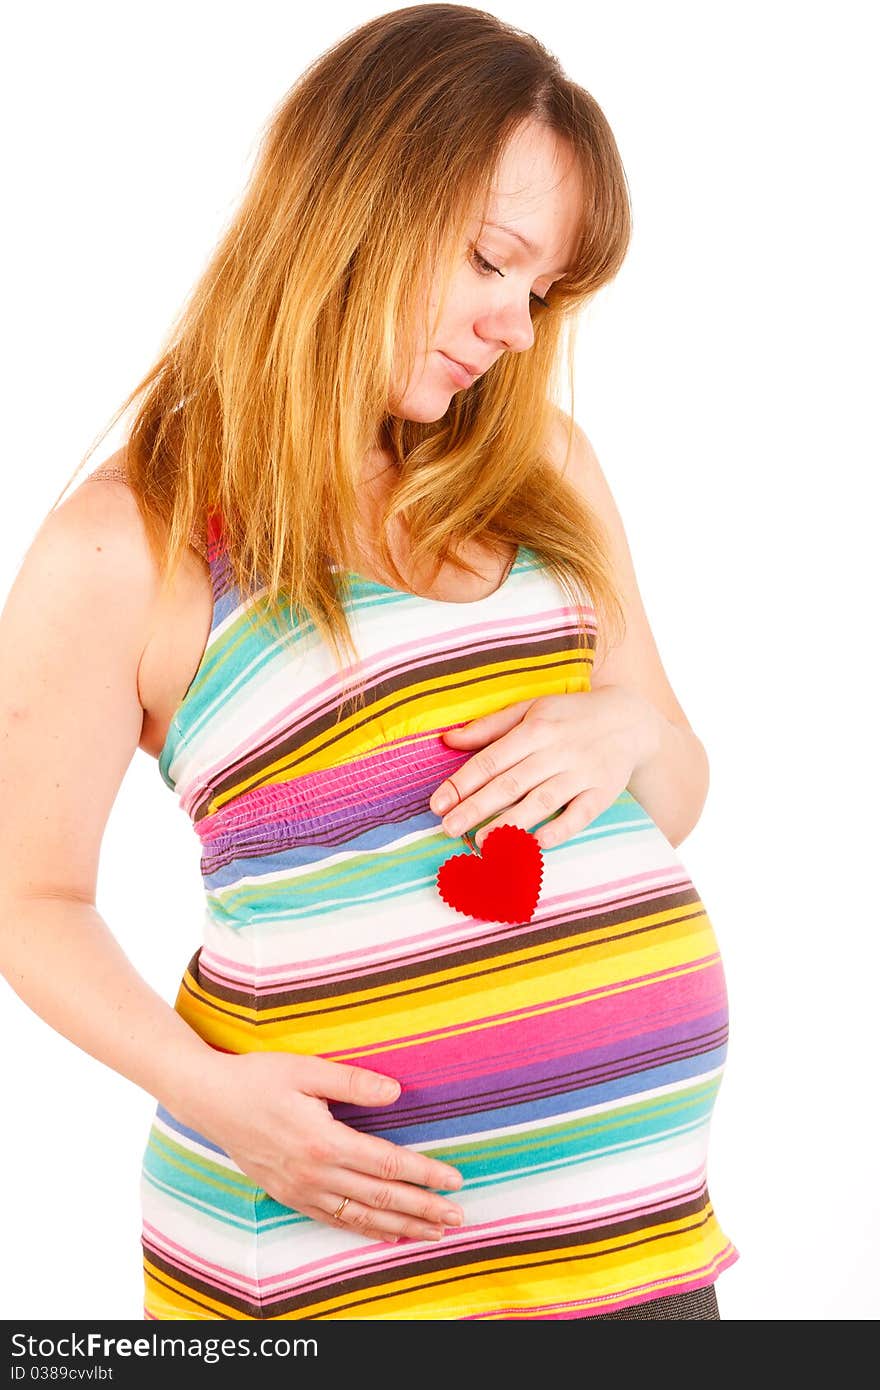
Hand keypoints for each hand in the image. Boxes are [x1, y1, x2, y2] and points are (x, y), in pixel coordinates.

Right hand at [174, 1051, 464, 1242]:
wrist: (209, 1100)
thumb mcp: (307, 1069)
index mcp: (323, 1141)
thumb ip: (353, 1082)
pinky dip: (364, 1230)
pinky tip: (385, 1233)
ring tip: (433, 1233)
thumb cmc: (259, 1078)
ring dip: (401, 1226)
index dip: (424, 1175)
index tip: (454, 1181)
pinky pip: (333, 1220)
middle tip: (458, 1218)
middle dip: (423, 1209)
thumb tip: (396, 1091)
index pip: (387, 1164)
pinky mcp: (288, 1195)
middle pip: (380, 1198)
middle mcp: (314, 1173)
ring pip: (360, 1217)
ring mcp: (300, 1190)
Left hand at [429, 686, 661, 850]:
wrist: (629, 719)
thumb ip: (488, 728)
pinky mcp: (603, 793)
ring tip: (481, 841)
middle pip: (510, 784)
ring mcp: (582, 773)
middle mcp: (557, 751)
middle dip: (476, 808)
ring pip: (541, 802)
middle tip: (448, 829)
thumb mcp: (529, 709)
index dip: (462, 783)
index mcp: (535, 729)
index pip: (491, 760)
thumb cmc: (569, 716)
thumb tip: (447, 740)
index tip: (437, 804)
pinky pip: (579, 816)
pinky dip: (558, 831)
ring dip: (510, 824)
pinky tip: (535, 844)